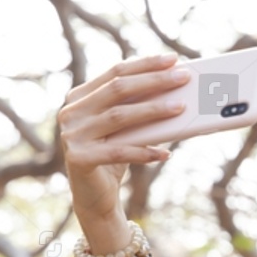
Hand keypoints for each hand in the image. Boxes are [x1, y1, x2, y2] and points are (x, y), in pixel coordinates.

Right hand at [56, 53, 190, 239]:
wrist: (95, 197)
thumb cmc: (114, 157)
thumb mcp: (125, 129)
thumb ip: (137, 108)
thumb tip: (177, 92)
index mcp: (79, 97)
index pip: (115, 72)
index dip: (145, 64)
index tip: (173, 59)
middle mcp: (71, 112)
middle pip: (118, 89)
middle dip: (154, 81)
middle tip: (184, 77)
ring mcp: (72, 134)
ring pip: (119, 116)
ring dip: (153, 111)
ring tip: (181, 108)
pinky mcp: (79, 158)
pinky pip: (118, 151)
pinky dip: (144, 152)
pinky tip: (165, 153)